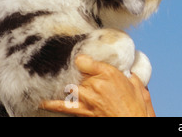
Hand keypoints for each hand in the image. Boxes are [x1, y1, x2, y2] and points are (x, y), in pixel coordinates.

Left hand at [40, 55, 155, 116]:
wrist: (133, 121)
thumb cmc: (137, 108)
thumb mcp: (139, 86)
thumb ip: (132, 78)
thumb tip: (130, 75)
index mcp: (109, 73)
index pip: (84, 60)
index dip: (82, 61)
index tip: (82, 62)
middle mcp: (95, 83)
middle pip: (78, 75)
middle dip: (82, 77)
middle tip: (87, 80)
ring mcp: (87, 98)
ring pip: (71, 87)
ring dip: (72, 87)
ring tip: (71, 86)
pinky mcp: (83, 111)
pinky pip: (63, 106)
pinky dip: (51, 104)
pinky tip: (43, 102)